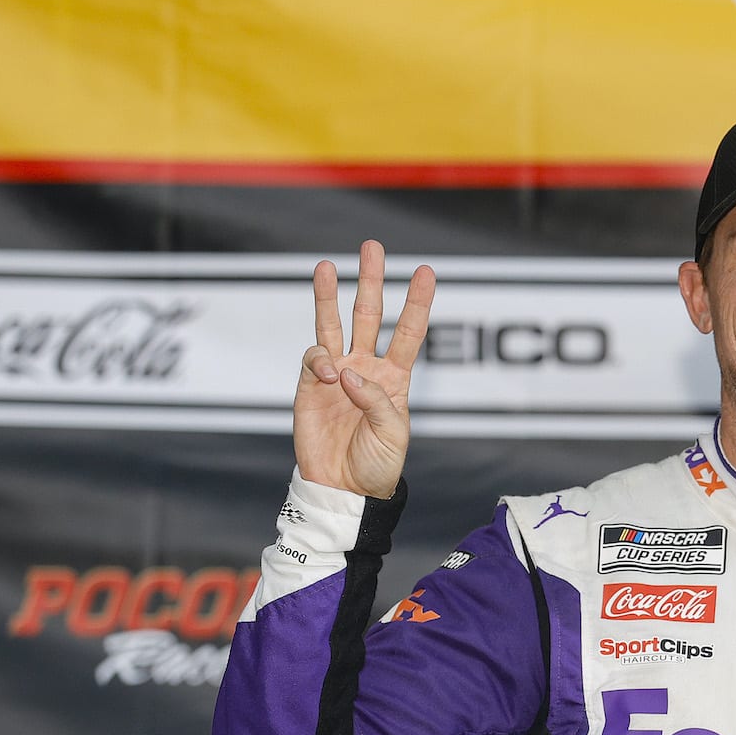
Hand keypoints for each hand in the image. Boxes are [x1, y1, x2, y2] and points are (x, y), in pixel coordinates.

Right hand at [294, 240, 436, 498]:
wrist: (344, 486)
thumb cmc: (377, 463)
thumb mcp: (393, 434)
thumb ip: (377, 401)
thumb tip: (348, 372)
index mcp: (396, 378)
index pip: (408, 332)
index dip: (417, 302)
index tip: (426, 271)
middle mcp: (366, 368)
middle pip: (369, 315)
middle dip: (371, 281)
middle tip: (372, 247)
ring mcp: (337, 373)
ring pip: (332, 324)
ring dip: (329, 296)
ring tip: (326, 266)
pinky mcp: (310, 384)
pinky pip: (313, 358)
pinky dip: (320, 361)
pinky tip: (329, 375)